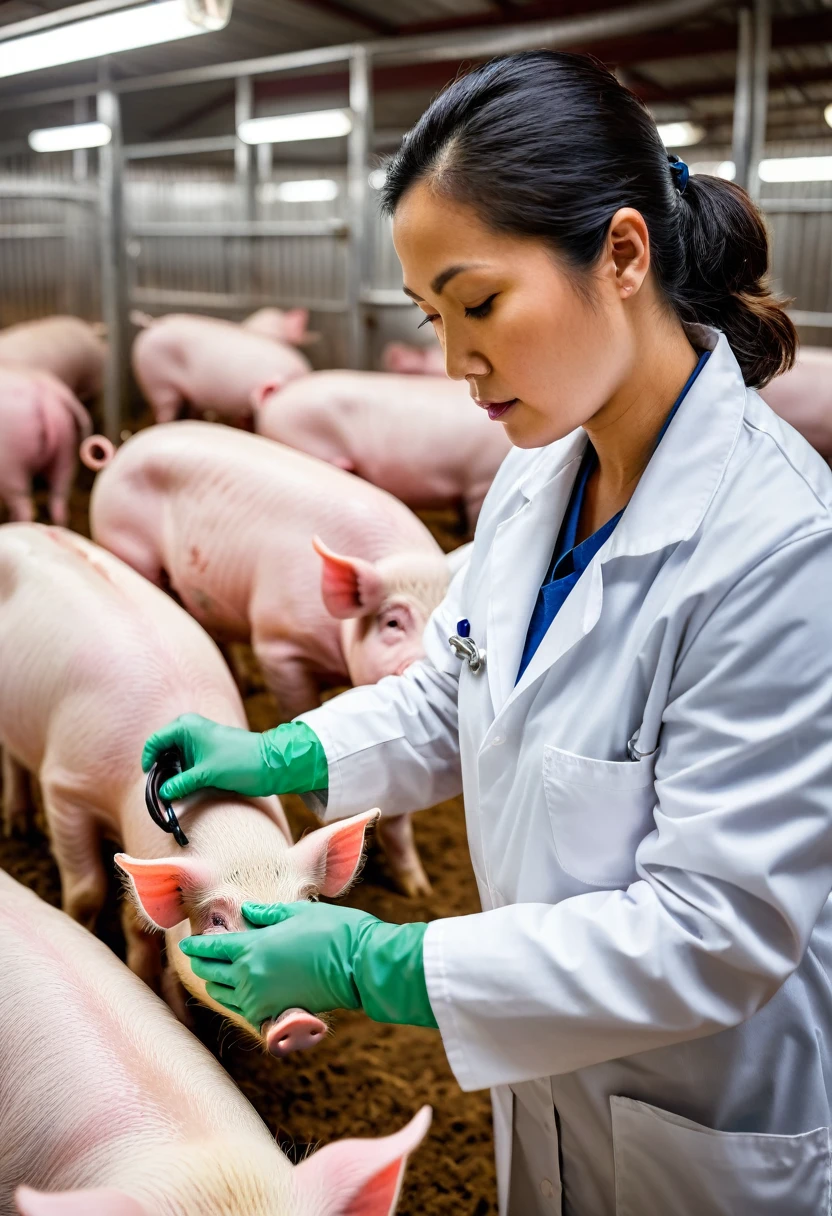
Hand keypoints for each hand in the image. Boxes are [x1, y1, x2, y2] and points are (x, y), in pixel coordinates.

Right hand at [141, 715, 327, 801]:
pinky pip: (186, 763)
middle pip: (163, 750)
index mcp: (185, 726)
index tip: (150, 780)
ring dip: (172, 775)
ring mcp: (198, 741)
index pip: (154, 742)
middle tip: (160, 790)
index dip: (149, 761)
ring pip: (174, 758)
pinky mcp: (206, 752)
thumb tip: (163, 794)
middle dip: (160, 770)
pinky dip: (183, 775)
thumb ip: (180, 784)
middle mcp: (189, 729)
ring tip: (173, 792)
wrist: (270, 763)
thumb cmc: (239, 761)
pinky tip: (184, 789)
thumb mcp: (206, 775)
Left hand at [179, 901, 436, 1029]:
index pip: (213, 948)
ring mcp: (261, 1000)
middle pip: (212, 974)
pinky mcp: (276, 1015)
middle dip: (202, 965)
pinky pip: (244, 1011)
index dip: (197, 946)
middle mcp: (249, 977)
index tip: (187, 943)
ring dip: (216, 984)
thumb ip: (267, 914)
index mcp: (253, 947)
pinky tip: (239, 996)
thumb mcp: (297, 912)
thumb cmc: (332, 931)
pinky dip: (237, 1002)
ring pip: (225, 995)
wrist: (360, 965)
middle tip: (196, 959)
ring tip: (214, 977)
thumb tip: (247, 912)